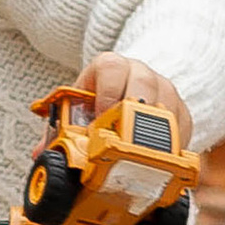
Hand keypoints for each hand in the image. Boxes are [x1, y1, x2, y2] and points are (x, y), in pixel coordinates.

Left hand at [68, 54, 192, 148]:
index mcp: (111, 66)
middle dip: (133, 112)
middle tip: (124, 139)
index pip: (112, 68)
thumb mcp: (78, 109)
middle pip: (144, 83)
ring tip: (141, 154)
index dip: (107, 93)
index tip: (101, 119)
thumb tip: (42, 154)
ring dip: (154, 130)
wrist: (126, 95)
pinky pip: (182, 125)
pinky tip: (160, 158)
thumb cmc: (96, 104)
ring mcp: (164, 89)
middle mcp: (139, 72)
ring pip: (167, 104)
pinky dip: (173, 143)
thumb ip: (62, 128)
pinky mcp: (180, 110)